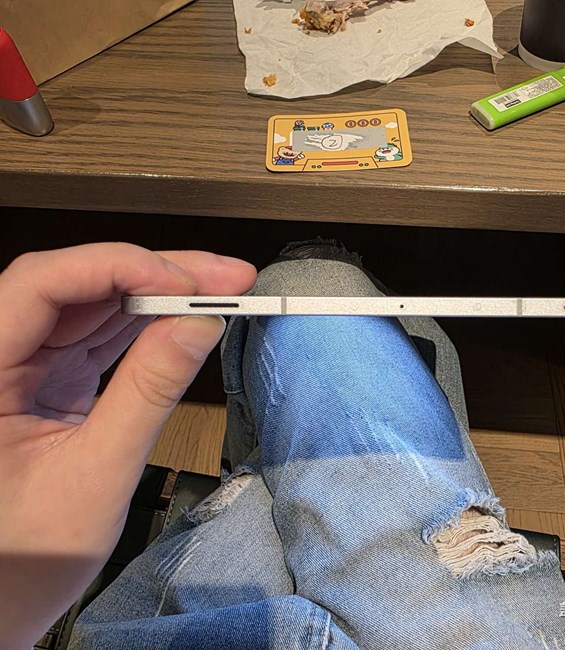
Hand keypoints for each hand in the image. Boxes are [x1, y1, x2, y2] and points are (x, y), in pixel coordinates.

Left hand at [0, 243, 256, 648]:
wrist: (2, 599)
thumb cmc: (25, 557)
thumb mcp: (96, 476)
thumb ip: (148, 393)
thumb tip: (198, 326)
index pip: (40, 285)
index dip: (116, 268)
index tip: (184, 282)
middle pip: (78, 284)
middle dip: (156, 273)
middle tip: (224, 276)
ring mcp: (27, 363)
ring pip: (97, 303)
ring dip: (161, 293)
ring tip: (220, 290)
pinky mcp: (52, 376)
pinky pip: (104, 334)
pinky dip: (151, 324)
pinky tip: (188, 318)